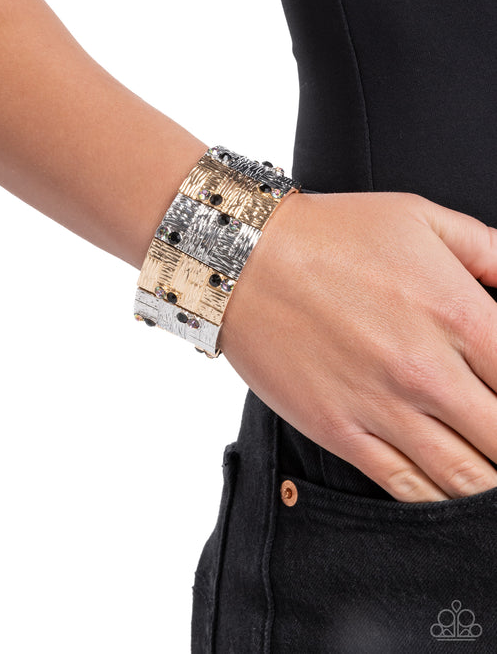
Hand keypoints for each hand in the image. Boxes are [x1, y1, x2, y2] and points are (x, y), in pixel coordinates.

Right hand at [219, 190, 496, 501]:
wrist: (245, 260)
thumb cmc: (331, 235)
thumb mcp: (423, 218)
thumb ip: (490, 252)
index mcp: (457, 314)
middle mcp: (425, 370)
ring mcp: (380, 406)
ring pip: (463, 477)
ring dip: (487, 485)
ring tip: (489, 476)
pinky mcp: (338, 430)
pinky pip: (404, 486)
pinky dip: (438, 500)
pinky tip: (449, 495)